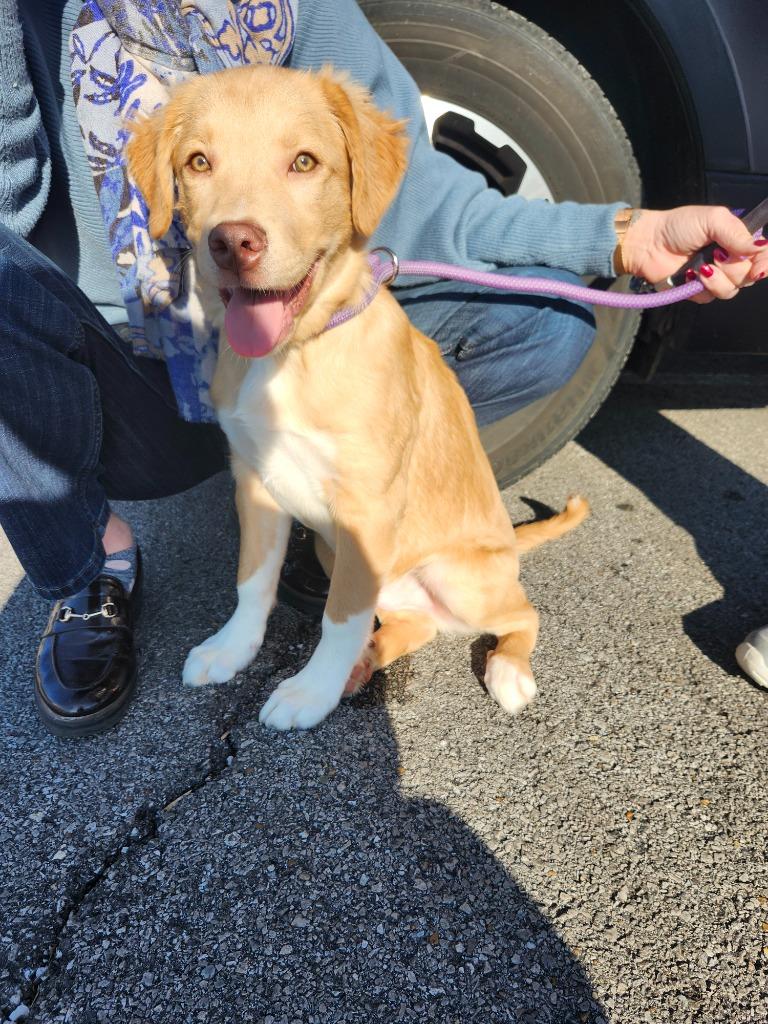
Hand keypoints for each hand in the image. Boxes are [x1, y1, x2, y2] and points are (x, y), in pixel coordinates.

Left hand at [618, 206, 767, 303]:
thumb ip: (737, 232)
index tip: (758, 268)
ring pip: (733, 289)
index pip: (763, 255)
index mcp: (738, 240)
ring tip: (701, 265)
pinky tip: (690, 274)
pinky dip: (702, 286)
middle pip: (750, 275)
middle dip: (734, 267)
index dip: (765, 263)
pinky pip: (712, 297)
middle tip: (715, 254)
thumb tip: (760, 247)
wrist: (649, 244)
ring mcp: (716, 277)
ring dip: (718, 278)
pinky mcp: (700, 291)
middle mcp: (731, 259)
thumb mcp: (713, 219)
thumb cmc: (679, 226)